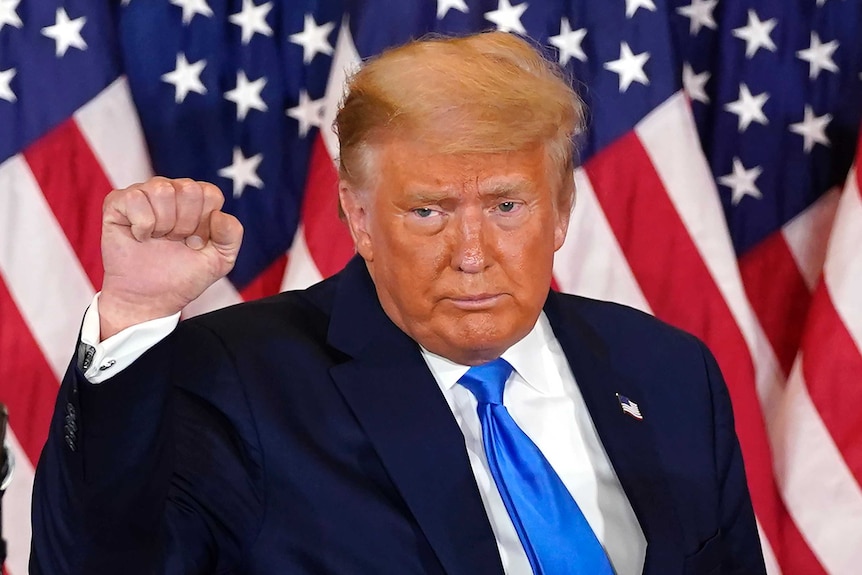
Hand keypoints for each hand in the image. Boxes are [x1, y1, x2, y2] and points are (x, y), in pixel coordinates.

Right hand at [99, 177, 242, 339]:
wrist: (149, 298)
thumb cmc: (183, 275)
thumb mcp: (221, 260)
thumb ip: (232, 235)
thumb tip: (219, 214)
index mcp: (197, 200)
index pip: (211, 193)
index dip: (205, 224)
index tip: (195, 242)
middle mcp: (171, 191)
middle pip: (188, 189)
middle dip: (185, 224)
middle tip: (175, 241)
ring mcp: (144, 194)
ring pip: (162, 189)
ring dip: (163, 224)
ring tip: (158, 239)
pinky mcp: (118, 202)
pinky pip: (135, 198)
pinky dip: (142, 225)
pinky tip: (140, 237)